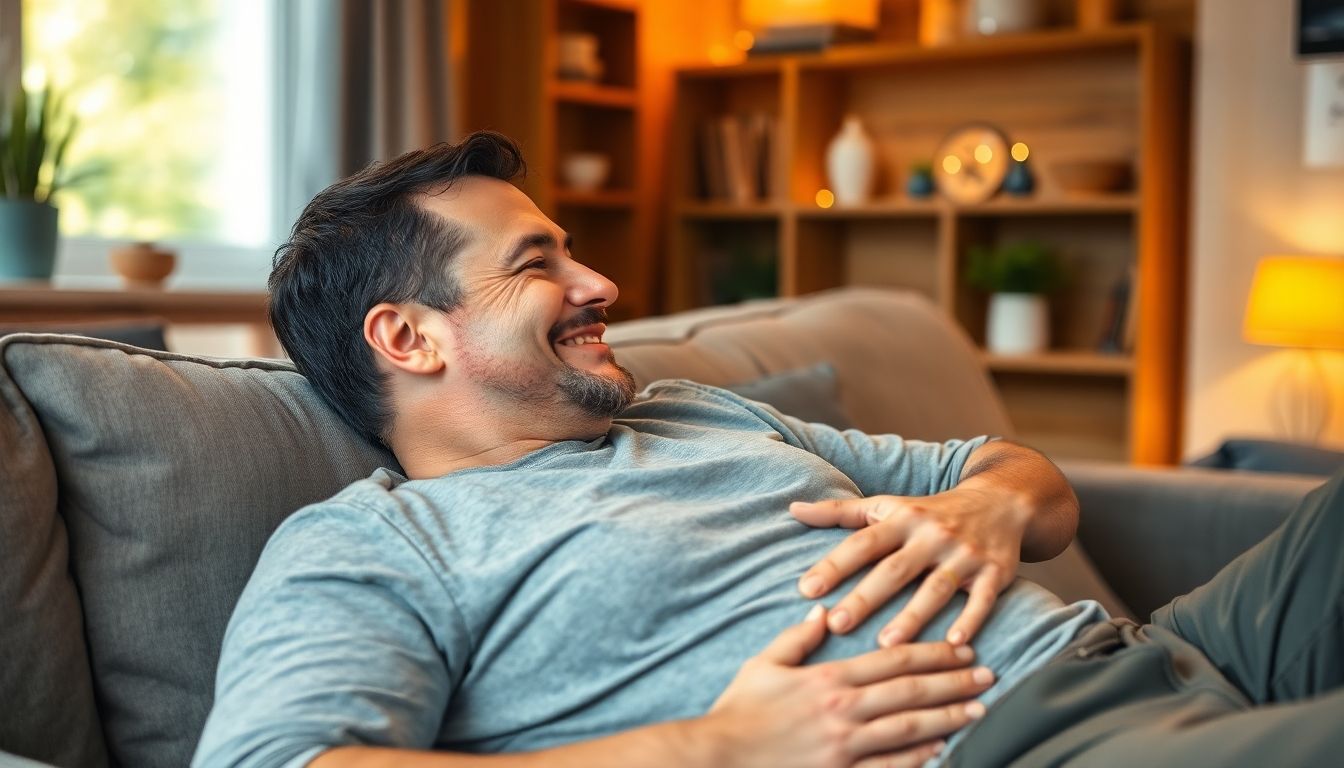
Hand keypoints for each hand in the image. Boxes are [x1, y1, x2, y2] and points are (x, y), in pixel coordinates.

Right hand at [706, 605, 993, 767]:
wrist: (719, 757)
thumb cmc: (739, 712)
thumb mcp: (763, 665)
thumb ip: (797, 638)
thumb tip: (823, 612)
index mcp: (828, 679)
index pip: (892, 660)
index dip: (931, 653)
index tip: (960, 648)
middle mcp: (844, 710)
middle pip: (910, 691)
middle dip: (953, 681)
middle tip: (987, 675)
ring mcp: (846, 745)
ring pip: (909, 727)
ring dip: (948, 716)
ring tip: (977, 709)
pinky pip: (889, 766)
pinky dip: (918, 758)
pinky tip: (942, 748)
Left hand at [791, 487, 1025, 647]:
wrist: (1000, 502)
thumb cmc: (929, 512)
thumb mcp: (887, 504)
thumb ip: (839, 512)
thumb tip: (793, 510)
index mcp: (901, 519)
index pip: (862, 543)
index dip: (834, 565)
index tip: (806, 589)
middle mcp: (931, 535)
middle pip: (894, 569)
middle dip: (866, 597)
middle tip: (838, 624)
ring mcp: (964, 554)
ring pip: (935, 588)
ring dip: (912, 617)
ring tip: (886, 645)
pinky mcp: (995, 572)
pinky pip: (981, 599)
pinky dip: (970, 620)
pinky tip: (953, 644)